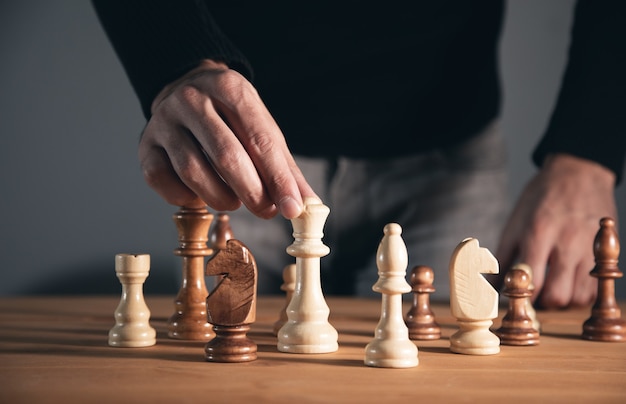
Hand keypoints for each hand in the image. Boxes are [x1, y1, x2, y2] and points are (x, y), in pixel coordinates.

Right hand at [138, 59, 316, 218]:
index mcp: (230, 88)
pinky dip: (188, 198)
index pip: (259, 139)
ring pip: (194, 172)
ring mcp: (164, 122)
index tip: (291, 208)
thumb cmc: (232, 119)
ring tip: (235, 200)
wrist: (185, 93)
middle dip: (252, 192)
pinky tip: (202, 194)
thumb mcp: (262, 130)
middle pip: (226, 156)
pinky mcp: (145, 146)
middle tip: (266, 211)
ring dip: (221, 198)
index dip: (278, 179)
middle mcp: (192, 99)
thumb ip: (284, 168)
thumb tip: (306, 205)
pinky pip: (164, 182)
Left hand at [495, 153, 616, 308]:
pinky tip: (568, 282)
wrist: (579, 172)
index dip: (519, 297)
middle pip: (557, 295)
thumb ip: (502, 255)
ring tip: (551, 288)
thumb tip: (490, 286)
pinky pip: (594, 288)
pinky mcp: (605, 252)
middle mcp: (567, 243)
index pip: (530, 280)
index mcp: (539, 233)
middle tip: (533, 296)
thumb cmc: (541, 197)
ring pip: (578, 297)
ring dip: (562, 300)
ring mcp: (589, 249)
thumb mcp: (515, 221)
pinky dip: (581, 293)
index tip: (513, 299)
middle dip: (542, 303)